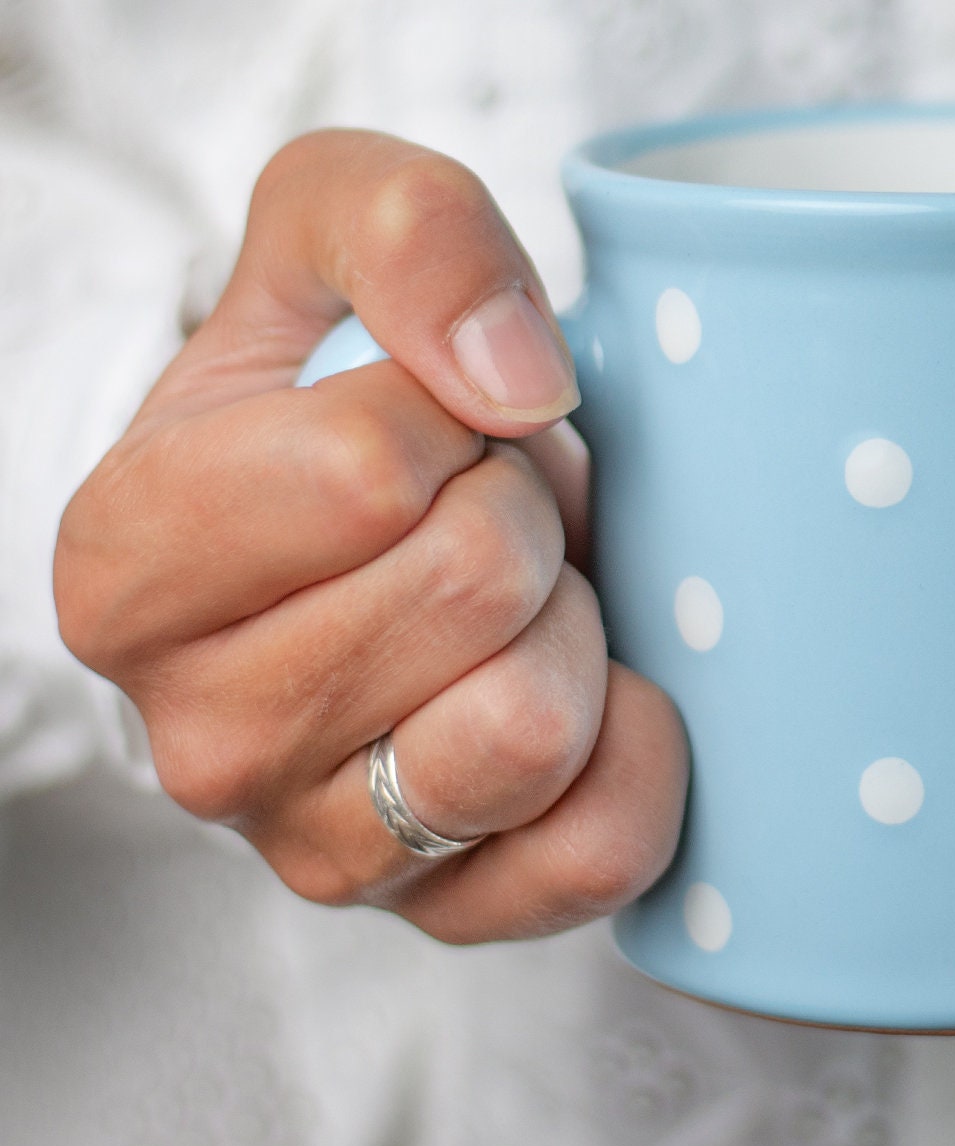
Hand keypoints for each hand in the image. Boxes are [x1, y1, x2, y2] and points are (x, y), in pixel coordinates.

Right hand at [53, 129, 686, 940]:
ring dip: (570, 628)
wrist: (416, 532)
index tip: (433, 428)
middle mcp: (198, 736)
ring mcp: (320, 850)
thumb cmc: (364, 384)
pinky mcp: (447, 917)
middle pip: (471, 588)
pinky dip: (636, 745)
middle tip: (489, 514)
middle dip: (522, 515)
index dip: (456, 416)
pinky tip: (590, 689)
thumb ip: (404, 231)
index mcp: (126, 565)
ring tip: (521, 601)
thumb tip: (515, 381)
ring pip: (529, 728)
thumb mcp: (343, 228)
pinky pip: (598, 845)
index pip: (366, 474)